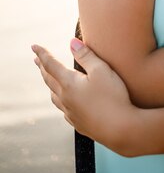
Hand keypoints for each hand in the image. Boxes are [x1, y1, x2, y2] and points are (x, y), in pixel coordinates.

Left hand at [31, 38, 135, 152]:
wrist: (120, 129)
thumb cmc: (113, 96)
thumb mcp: (101, 70)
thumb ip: (86, 55)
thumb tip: (71, 43)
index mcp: (69, 84)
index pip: (51, 65)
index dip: (42, 54)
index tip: (34, 46)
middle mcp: (65, 99)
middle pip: (49, 80)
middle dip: (42, 68)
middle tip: (36, 60)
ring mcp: (71, 113)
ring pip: (54, 96)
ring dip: (50, 85)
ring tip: (49, 79)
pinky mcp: (79, 123)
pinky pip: (63, 109)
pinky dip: (59, 100)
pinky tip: (65, 102)